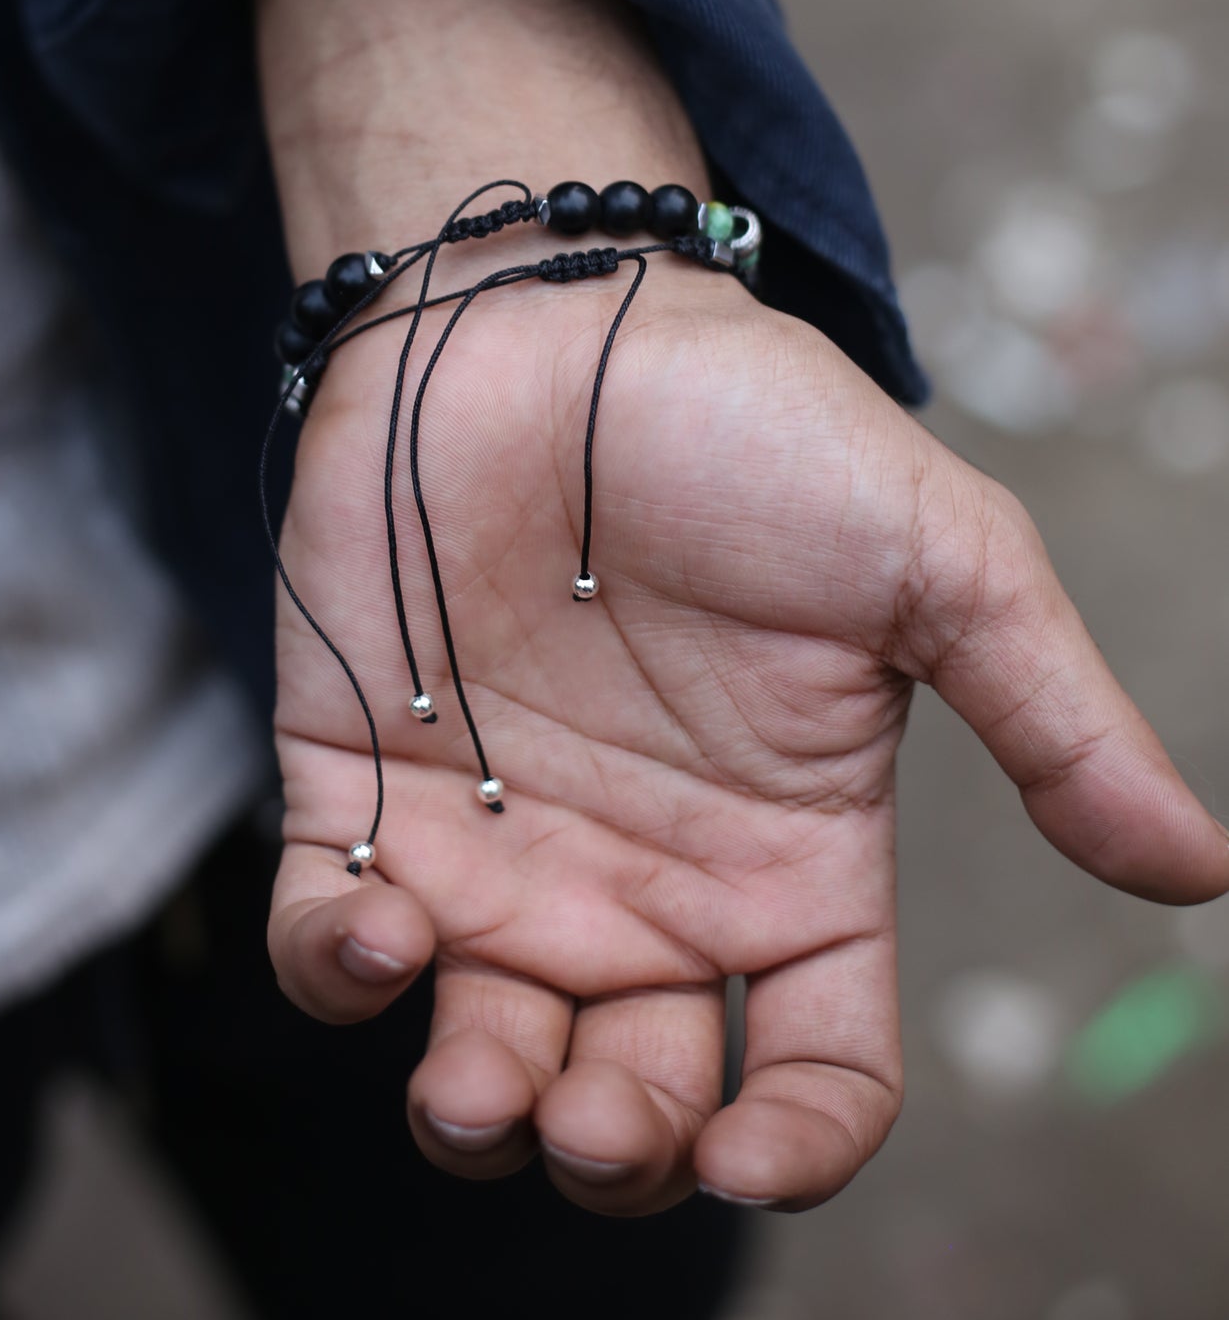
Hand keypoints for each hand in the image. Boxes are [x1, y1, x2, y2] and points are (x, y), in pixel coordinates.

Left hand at [266, 261, 1228, 1215]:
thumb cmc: (752, 427)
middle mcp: (644, 880)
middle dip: (615, 1151)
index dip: (795, 1143)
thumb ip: (1053, 720)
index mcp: (789, 857)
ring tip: (475, 1085)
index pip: (813, 1063)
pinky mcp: (364, 785)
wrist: (555, 315)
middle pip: (637, 1095)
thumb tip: (1201, 869)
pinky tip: (375, 932)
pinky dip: (336, 973)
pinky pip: (328, 935)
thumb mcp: (941, 562)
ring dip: (472, 1114)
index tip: (750, 1154)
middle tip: (599, 1116)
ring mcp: (498, 843)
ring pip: (480, 1052)